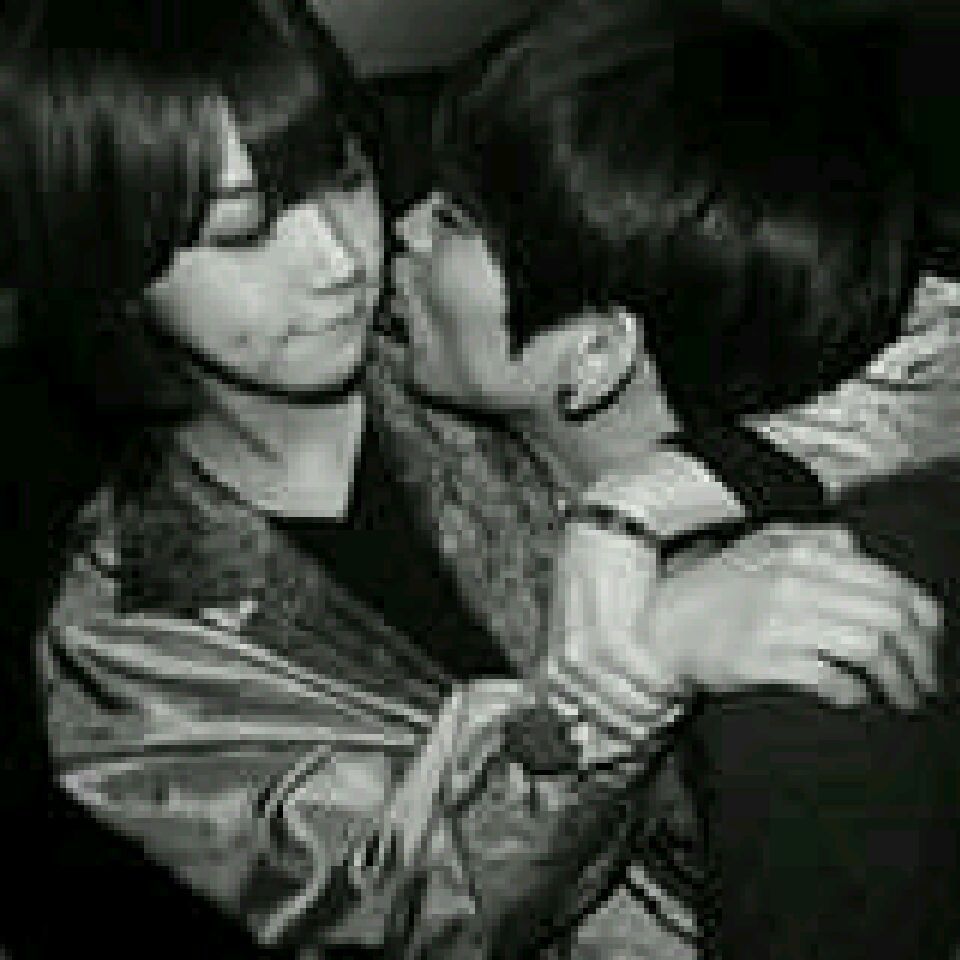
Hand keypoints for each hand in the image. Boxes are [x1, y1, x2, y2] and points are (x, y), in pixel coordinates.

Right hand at [649, 523, 942, 708]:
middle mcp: (791, 580)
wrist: (657, 626)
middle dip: (920, 655)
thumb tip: (855, 546)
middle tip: (926, 680)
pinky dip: (852, 692)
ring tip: (904, 698)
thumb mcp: (758, 549)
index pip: (887, 582)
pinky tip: (854, 698)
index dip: (924, 618)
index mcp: (798, 551)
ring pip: (866, 646)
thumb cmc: (712, 592)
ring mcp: (774, 619)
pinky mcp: (758, 658)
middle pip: (886, 616)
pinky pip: (827, 676)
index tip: (932, 643)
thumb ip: (809, 539)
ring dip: (897, 679)